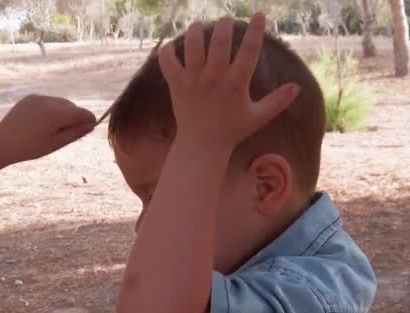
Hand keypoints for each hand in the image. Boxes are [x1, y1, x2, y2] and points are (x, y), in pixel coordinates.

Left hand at [0, 94, 96, 165]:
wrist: (2, 142)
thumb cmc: (30, 148)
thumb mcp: (56, 143)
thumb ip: (75, 133)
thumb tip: (91, 125)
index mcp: (55, 114)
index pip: (81, 112)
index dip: (89, 119)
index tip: (91, 126)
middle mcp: (48, 101)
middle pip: (71, 106)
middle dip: (74, 116)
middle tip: (69, 132)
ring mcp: (38, 97)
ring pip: (61, 102)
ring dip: (63, 112)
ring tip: (54, 128)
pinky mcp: (31, 97)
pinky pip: (49, 101)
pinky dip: (51, 109)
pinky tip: (43, 122)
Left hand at [158, 14, 299, 151]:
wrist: (202, 145)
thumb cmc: (232, 130)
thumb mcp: (258, 117)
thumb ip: (277, 101)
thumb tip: (297, 87)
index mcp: (236, 83)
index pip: (250, 50)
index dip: (256, 30)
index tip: (259, 15)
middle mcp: (214, 78)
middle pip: (220, 41)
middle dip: (224, 25)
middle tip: (226, 21)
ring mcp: (193, 80)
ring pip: (192, 45)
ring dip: (196, 31)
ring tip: (199, 27)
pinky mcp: (176, 84)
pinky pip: (167, 61)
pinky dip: (168, 51)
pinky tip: (173, 46)